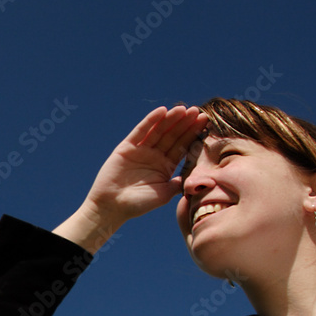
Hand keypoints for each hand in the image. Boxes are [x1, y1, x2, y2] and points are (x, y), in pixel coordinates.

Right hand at [79, 105, 206, 225]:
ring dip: (170, 119)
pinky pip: (140, 131)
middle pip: (172, 135)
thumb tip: (198, 177)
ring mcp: (141, 150)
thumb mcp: (164, 194)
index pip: (182, 146)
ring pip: (158, 130)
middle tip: (196, 111)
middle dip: (184, 123)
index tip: (204, 122)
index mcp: (165, 166)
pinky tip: (161, 111)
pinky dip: (150, 121)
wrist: (112, 207)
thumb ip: (179, 183)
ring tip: (182, 109)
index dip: (192, 134)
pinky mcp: (127, 147)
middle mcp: (154, 156)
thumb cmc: (138, 204)